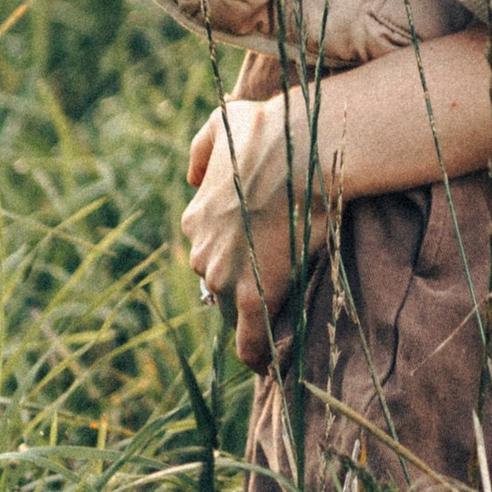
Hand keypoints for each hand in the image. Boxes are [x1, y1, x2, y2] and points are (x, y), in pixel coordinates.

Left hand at [184, 94, 334, 363]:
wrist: (301, 149)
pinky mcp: (252, 295)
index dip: (236, 254)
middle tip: (279, 277)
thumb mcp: (222, 123)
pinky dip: (256, 355)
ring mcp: (224, 276)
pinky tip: (264, 368)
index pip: (211, 249)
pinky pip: (250, 339)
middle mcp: (200, 252)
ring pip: (234, 306)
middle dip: (243, 280)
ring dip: (253, 311)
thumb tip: (190, 177)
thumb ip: (200, 151)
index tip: (257, 257)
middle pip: (220, 279)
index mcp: (195, 218)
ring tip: (282, 318)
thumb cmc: (269, 131)